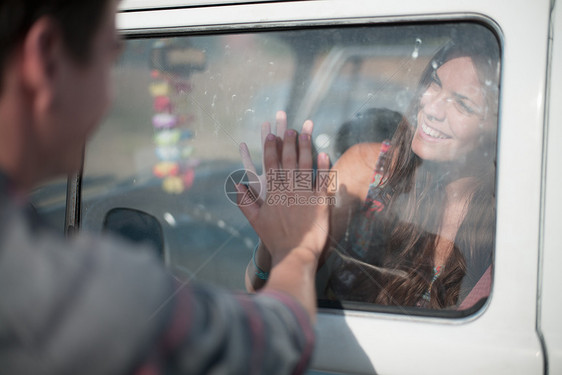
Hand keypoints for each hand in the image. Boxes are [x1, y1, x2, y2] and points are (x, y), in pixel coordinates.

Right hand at [237, 126, 329, 266]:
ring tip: (306, 132)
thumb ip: (245, 202)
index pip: (271, 165)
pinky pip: (322, 181)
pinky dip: (323, 167)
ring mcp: (304, 195)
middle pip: (288, 161)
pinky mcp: (320, 202)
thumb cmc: (274, 238)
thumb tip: (236, 185)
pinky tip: (324, 153)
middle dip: (288, 142)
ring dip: (305, 147)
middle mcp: (288, 190)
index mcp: (272, 193)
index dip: (271, 149)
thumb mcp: (255, 220)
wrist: (294, 254)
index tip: (271, 136)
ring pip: (305, 166)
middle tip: (290, 128)